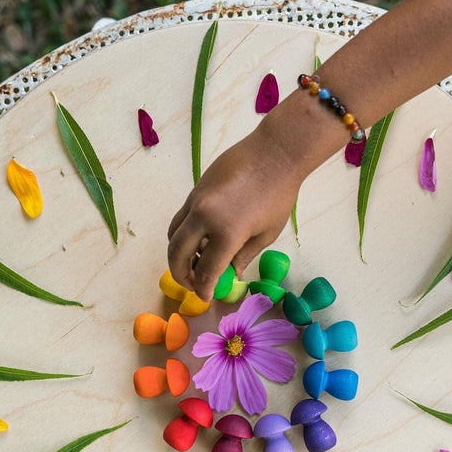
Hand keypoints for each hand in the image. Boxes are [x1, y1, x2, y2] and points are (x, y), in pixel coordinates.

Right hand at [167, 130, 301, 300]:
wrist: (274, 153)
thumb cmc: (278, 195)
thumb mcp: (266, 234)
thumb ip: (243, 256)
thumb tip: (229, 274)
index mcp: (226, 233)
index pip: (205, 271)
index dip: (203, 289)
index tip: (205, 298)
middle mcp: (204, 217)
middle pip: (177, 254)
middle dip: (180, 274)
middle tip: (191, 284)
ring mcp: (196, 201)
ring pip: (173, 234)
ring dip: (177, 253)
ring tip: (193, 263)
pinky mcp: (195, 189)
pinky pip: (181, 218)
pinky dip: (184, 233)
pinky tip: (200, 240)